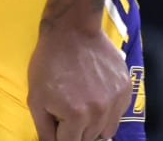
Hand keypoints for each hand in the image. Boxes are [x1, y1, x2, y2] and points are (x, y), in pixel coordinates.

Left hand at [29, 22, 131, 140]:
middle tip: (66, 110)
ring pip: (105, 131)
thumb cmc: (49, 63)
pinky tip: (93, 95)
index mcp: (77, 115)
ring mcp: (116, 102)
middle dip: (75, 131)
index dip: (61, 136)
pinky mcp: (126, 91)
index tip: (58, 126)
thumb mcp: (36, 97)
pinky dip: (105, 112)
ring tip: (80, 103)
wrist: (72, 31)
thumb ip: (45, 129)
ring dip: (92, 125)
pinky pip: (117, 115)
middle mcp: (100, 113)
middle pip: (89, 139)